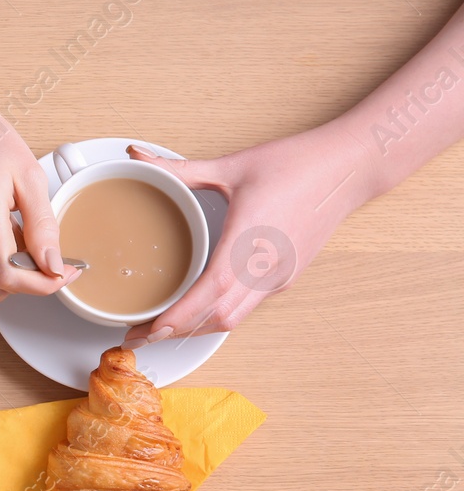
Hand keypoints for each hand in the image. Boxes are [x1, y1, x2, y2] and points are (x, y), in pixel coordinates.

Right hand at [0, 103, 78, 300]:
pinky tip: (1, 242)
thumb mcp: (29, 177)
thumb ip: (43, 226)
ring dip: (11, 276)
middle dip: (31, 277)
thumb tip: (54, 266)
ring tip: (19, 240)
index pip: (7, 272)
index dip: (42, 283)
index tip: (64, 273)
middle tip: (45, 250)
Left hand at [123, 136, 353, 343]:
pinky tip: (195, 310)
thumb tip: (137, 156)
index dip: (178, 316)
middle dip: (176, 331)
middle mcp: (267, 266)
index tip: (147, 329)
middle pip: (218, 317)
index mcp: (251, 239)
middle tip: (137, 334)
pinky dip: (217, 314)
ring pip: (233, 318)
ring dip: (196, 328)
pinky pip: (247, 307)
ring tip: (160, 328)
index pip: (210, 292)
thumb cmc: (296, 163)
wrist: (352, 167)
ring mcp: (279, 276)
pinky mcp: (286, 277)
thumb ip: (179, 169)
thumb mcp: (232, 165)